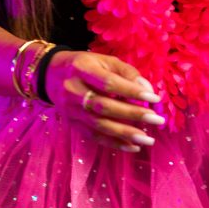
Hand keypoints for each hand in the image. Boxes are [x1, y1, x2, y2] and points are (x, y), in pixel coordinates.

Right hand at [45, 51, 164, 151]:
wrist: (51, 75)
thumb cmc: (84, 65)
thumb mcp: (104, 60)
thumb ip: (126, 72)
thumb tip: (148, 88)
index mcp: (82, 69)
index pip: (109, 83)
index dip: (132, 91)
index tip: (154, 98)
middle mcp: (73, 91)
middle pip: (104, 106)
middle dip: (133, 114)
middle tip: (157, 120)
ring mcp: (71, 110)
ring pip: (99, 125)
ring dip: (126, 134)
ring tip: (148, 139)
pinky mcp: (72, 124)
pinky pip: (94, 137)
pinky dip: (114, 143)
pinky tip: (133, 146)